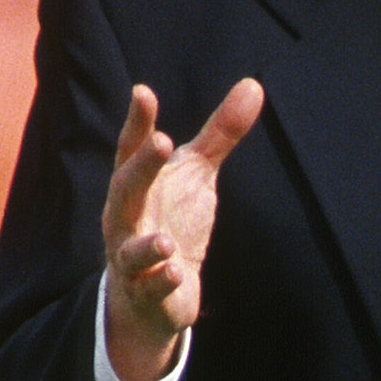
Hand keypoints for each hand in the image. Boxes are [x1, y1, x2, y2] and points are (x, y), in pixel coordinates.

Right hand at [101, 75, 262, 380]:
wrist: (151, 297)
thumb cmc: (171, 221)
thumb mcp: (196, 176)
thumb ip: (219, 134)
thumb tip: (254, 84)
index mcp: (135, 186)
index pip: (130, 149)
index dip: (137, 123)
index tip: (143, 92)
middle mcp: (125, 219)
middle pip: (125, 191)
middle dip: (142, 168)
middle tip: (161, 141)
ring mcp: (132, 259)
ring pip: (130, 251)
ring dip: (147, 246)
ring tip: (165, 241)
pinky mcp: (147, 294)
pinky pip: (150, 288)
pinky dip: (162, 281)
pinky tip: (177, 273)